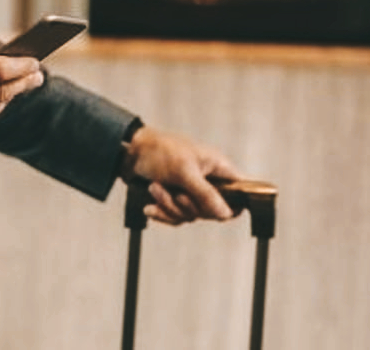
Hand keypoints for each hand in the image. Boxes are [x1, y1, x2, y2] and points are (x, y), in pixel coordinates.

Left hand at [121, 126, 239, 225]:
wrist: (129, 152)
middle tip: (176, 193)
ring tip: (155, 188)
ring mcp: (192, 192)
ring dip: (170, 206)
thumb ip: (206, 194)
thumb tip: (226, 214)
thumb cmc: (159, 151)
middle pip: (212, 212)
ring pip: (191, 216)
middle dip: (188, 206)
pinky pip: (176, 218)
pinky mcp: (175, 199)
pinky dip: (162, 212)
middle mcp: (209, 181)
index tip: (214, 210)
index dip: (233, 206)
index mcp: (218, 168)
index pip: (241, 193)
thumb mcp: (184, 171)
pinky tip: (149, 205)